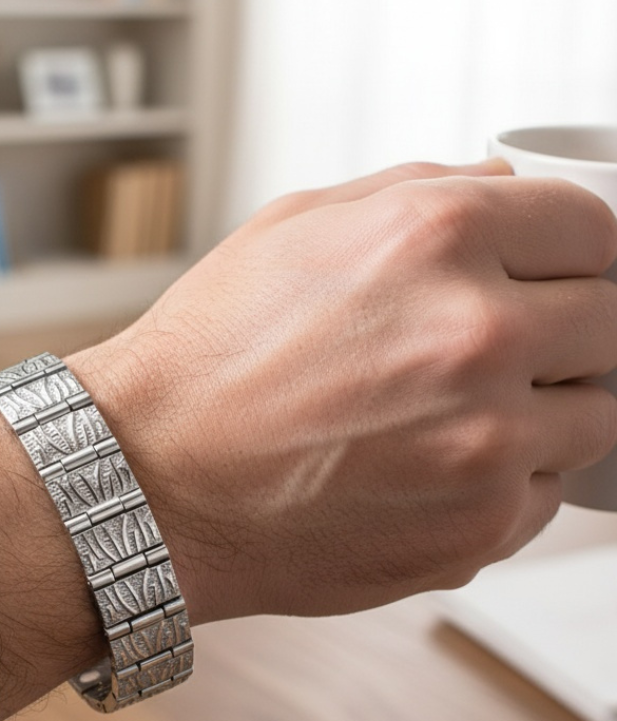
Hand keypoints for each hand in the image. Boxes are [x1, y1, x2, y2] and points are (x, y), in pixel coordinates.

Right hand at [68, 160, 616, 621]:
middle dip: (565, 330)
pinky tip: (425, 472)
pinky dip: (505, 482)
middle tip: (493, 350)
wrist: (149, 482)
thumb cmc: (203, 363)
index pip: (594, 229)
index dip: (574, 252)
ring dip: (542, 412)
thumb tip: (505, 188)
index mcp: (435, 240)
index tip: (558, 273)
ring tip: (447, 418)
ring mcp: (485, 446)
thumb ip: (419, 190)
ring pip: (594, 418)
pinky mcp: (477, 532)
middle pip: (611, 324)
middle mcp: (475, 338)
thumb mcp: (292, 229)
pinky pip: (546, 496)